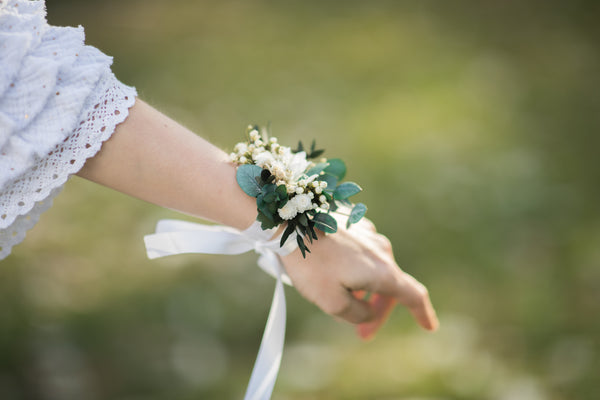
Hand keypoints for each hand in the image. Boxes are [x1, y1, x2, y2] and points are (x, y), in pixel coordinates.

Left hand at [280, 215, 438, 338]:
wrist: (289, 220)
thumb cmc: (310, 263)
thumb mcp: (332, 302)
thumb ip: (357, 314)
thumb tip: (367, 311)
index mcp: (382, 271)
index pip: (413, 295)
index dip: (423, 313)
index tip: (430, 326)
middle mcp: (381, 250)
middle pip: (390, 286)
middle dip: (378, 311)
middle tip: (362, 333)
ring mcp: (367, 234)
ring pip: (373, 269)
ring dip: (364, 290)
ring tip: (341, 300)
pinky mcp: (352, 223)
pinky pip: (360, 253)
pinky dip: (354, 269)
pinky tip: (332, 273)